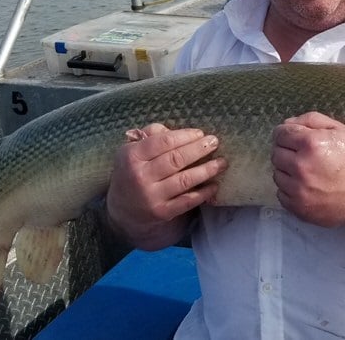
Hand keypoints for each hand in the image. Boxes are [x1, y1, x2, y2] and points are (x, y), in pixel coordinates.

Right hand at [105, 123, 225, 249]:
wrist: (123, 211)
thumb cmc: (133, 173)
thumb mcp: (133, 151)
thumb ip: (151, 136)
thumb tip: (176, 130)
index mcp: (131, 156)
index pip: (163, 141)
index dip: (185, 136)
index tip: (200, 133)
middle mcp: (139, 176)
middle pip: (176, 159)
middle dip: (199, 149)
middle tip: (215, 142)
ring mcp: (151, 196)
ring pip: (185, 180)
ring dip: (207, 170)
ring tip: (222, 162)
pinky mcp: (161, 213)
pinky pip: (188, 201)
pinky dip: (204, 193)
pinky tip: (215, 185)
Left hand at [271, 112, 344, 226]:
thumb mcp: (339, 130)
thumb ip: (311, 120)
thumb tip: (287, 123)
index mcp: (310, 144)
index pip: (280, 133)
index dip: (286, 133)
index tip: (293, 138)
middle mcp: (300, 166)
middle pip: (276, 153)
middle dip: (286, 151)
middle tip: (302, 155)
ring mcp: (297, 190)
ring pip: (277, 174)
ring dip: (287, 171)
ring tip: (305, 171)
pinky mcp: (297, 207)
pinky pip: (281, 193)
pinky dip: (289, 189)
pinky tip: (305, 186)